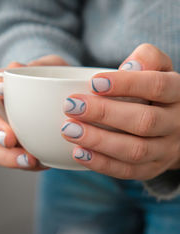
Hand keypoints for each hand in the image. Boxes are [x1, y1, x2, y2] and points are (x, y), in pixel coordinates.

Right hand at [0, 55, 67, 169]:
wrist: (71, 102)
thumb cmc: (56, 80)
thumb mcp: (51, 68)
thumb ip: (37, 67)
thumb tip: (16, 69)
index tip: (1, 89)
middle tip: (11, 138)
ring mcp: (7, 134)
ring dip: (7, 157)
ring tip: (29, 160)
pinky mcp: (20, 151)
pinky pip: (17, 161)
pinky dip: (27, 164)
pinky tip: (43, 163)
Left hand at [62, 44, 179, 179]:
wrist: (174, 129)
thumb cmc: (155, 93)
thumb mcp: (159, 70)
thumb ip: (148, 58)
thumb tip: (129, 66)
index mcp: (177, 94)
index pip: (156, 86)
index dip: (126, 84)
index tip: (93, 82)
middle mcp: (175, 124)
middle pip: (144, 122)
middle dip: (104, 114)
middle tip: (71, 106)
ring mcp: (165, 151)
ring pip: (135, 151)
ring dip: (98, 142)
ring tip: (68, 130)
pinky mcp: (151, 169)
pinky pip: (128, 172)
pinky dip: (101, 164)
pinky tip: (78, 153)